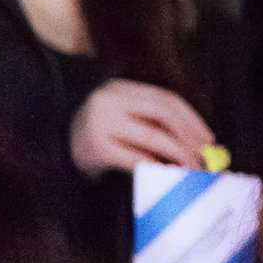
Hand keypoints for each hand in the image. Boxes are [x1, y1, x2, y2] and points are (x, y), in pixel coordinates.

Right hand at [69, 79, 212, 177]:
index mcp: (120, 89)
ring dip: (179, 153)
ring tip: (192, 167)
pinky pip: (136, 158)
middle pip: (163, 113)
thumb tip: (199, 141)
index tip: (208, 138)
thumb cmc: (101, 136)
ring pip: (153, 136)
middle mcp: (109, 101)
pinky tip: (169, 173)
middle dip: (189, 135)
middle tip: (204, 154)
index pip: (166, 99)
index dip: (191, 119)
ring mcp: (100, 123)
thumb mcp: (124, 119)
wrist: (54, 152)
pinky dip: (157, 166)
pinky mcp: (96, 149)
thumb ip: (153, 123)